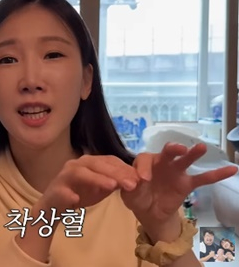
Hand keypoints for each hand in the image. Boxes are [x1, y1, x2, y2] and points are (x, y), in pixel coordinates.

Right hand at [17, 154, 137, 263]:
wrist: (54, 207)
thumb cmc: (79, 194)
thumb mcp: (100, 187)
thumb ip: (114, 181)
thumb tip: (136, 178)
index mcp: (89, 163)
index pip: (109, 161)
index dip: (124, 168)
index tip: (141, 179)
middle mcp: (76, 165)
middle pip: (96, 164)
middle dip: (115, 173)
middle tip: (132, 184)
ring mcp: (64, 177)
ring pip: (80, 173)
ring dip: (95, 178)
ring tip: (111, 186)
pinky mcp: (54, 191)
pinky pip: (61, 192)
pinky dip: (68, 195)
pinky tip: (75, 200)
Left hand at [121, 142, 237, 244]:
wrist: (149, 210)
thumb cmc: (137, 195)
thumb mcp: (128, 193)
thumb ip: (129, 185)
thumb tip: (134, 183)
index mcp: (145, 162)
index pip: (144, 160)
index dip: (143, 169)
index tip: (142, 181)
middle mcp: (162, 162)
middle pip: (167, 152)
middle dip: (173, 149)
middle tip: (179, 149)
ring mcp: (176, 172)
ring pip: (185, 160)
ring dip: (193, 154)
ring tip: (202, 147)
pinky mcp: (186, 184)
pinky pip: (203, 179)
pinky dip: (216, 174)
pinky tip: (231, 168)